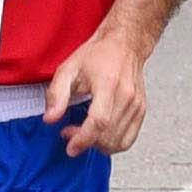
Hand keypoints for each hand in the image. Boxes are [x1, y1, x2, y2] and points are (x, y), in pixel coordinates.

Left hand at [44, 23, 151, 158]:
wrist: (125, 44)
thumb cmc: (98, 54)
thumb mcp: (68, 69)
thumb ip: (57, 94)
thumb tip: (50, 118)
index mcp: (108, 84)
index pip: (100, 121)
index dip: (84, 139)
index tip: (71, 147)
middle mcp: (126, 95)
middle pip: (108, 135)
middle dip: (86, 142)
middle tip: (70, 132)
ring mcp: (136, 104)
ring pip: (118, 141)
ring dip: (98, 145)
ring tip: (84, 132)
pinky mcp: (141, 110)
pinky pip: (128, 139)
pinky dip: (112, 144)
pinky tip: (100, 135)